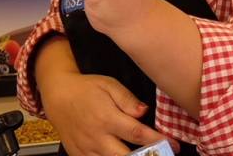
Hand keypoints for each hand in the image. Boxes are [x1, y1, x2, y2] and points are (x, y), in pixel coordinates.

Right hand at [42, 71, 178, 155]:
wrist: (58, 96)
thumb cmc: (86, 89)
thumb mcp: (109, 85)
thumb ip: (127, 99)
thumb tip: (144, 112)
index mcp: (107, 117)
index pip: (137, 134)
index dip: (157, 141)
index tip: (174, 145)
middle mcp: (97, 137)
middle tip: (162, 155)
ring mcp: (87, 149)